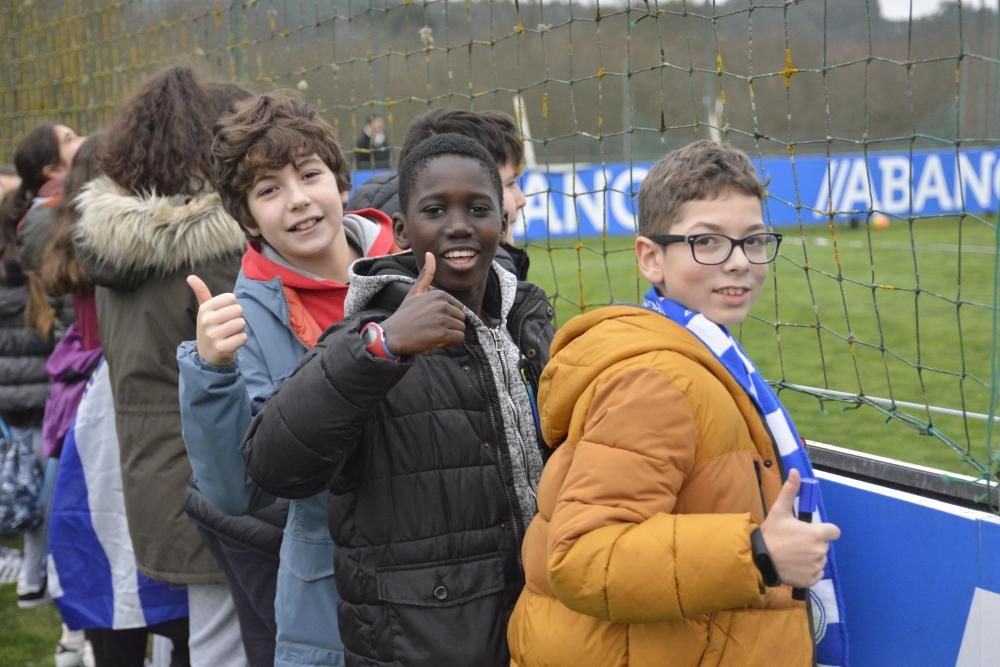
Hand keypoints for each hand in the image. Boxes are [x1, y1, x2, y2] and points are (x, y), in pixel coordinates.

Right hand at [187, 274, 246, 365]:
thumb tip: (190, 276)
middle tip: (228, 327)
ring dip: (240, 330)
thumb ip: (201, 292)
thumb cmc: (210, 328)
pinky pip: (243, 338)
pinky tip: (232, 343)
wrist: (207, 355)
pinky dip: (241, 340)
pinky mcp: (221, 348)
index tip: (225, 315)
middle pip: (238, 310)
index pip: (232, 298)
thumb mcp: (204, 310)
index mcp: (204, 308)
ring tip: (229, 335)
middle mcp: (206, 320)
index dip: (233, 306)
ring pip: (242, 323)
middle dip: (238, 318)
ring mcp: (213, 335)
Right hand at [380, 253, 465, 356]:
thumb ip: (426, 274)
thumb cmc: (405, 314)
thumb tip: (430, 253)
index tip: (433, 320)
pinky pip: (459, 338)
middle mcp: (442, 305)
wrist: (392, 335)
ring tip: (435, 335)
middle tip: (434, 329)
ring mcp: (442, 319)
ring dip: (451, 335)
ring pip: (461, 329)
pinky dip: (451, 342)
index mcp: (439, 294)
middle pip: (461, 319)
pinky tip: (438, 341)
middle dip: (451, 326)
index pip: (458, 308)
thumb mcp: (415, 292)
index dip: (448, 317)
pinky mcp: (442, 334)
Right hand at [759, 468, 840, 588]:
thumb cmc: (771, 534)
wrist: (759, 559)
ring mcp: (816, 566)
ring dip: (809, 558)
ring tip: (791, 556)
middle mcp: (820, 551)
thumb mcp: (779, 510)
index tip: (809, 532)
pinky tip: (793, 567)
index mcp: (817, 534)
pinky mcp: (812, 579)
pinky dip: (807, 571)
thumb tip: (795, 471)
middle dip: (812, 544)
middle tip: (794, 543)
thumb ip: (790, 491)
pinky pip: (815, 574)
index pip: (834, 532)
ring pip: (818, 560)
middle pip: (823, 545)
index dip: (823, 531)